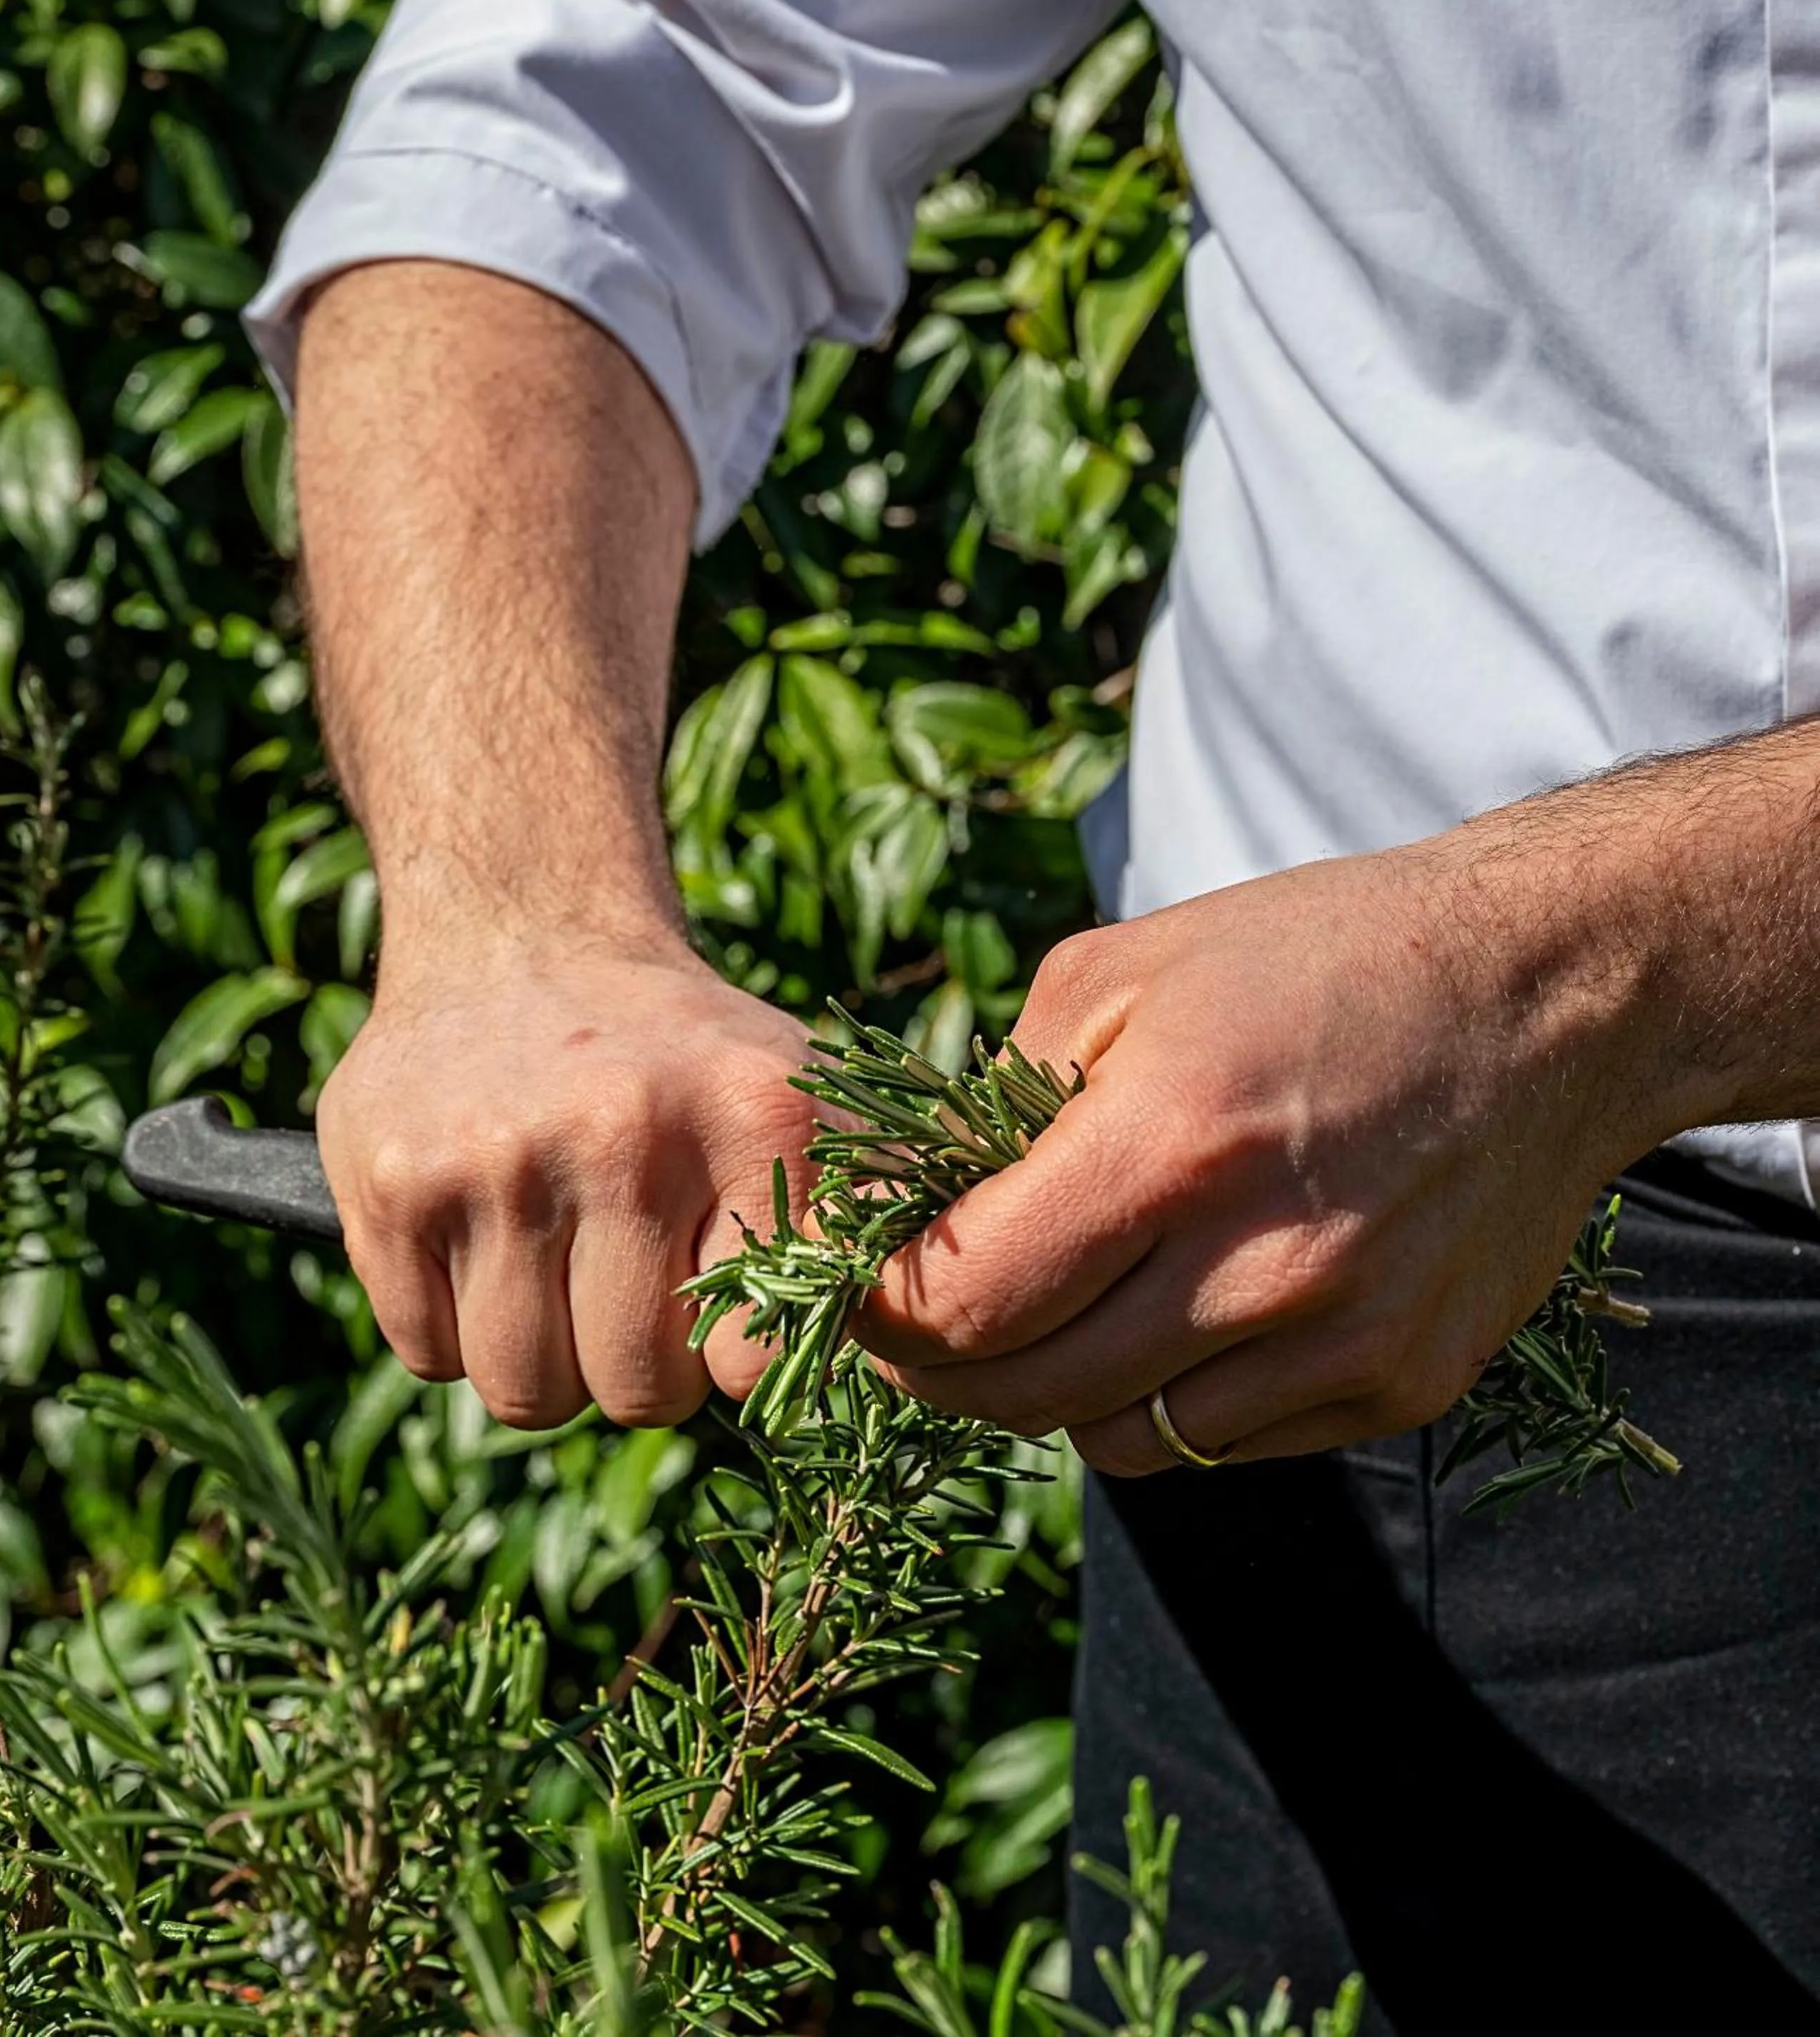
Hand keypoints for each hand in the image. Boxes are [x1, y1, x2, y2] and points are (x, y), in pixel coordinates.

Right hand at [317, 941, 816, 1428]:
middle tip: (628, 1281)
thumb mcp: (796, 1097)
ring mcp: (494, 1159)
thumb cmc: (678, 1056)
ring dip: (545, 1358)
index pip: (754, 1362)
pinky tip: (483, 1239)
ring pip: (524, 1391)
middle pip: (634, 1392)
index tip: (717, 1305)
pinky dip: (454, 1327)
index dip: (730, 1356)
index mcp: (754, 1113)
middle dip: (636, 1367)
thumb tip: (914, 1338)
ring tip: (559, 1263)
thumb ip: (865, 1211)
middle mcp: (623, 1130)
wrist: (520, 931)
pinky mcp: (390, 1183)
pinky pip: (428, 1356)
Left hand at [853, 838, 1658, 1472]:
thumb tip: (908, 1203)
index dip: (883, 1315)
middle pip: (1026, 1396)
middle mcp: (1262, 1266)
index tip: (861, 1292)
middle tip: (925, 1324)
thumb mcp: (1117, 971)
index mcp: (1170, 1144)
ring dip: (1059, 1394)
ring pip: (1124, 1443)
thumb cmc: (1315, 960)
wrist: (1542, 993)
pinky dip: (1172, 1402)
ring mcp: (1343, 1341)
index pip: (967, 1304)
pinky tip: (1179, 1317)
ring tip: (1062, 1311)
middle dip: (944, 1370)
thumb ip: (994, 1094)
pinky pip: (1229, 1444)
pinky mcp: (1404, 1385)